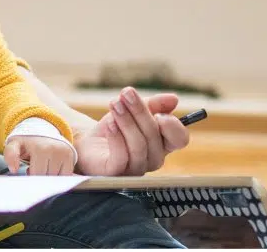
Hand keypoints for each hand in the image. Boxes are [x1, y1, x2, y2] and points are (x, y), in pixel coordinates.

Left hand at [3, 135, 74, 175]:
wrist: (40, 127)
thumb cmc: (26, 140)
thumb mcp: (14, 144)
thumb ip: (10, 154)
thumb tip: (13, 169)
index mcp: (39, 148)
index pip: (36, 175)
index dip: (31, 176)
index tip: (28, 170)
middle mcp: (54, 150)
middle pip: (47, 177)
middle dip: (40, 176)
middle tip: (35, 167)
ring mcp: (64, 152)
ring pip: (57, 178)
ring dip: (49, 176)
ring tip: (43, 166)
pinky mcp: (71, 155)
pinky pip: (66, 175)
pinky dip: (59, 175)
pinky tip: (52, 167)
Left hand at [74, 87, 189, 175]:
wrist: (87, 142)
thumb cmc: (114, 127)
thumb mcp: (132, 110)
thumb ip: (153, 104)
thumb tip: (174, 99)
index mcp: (162, 143)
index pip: (179, 139)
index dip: (173, 126)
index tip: (159, 112)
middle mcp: (152, 158)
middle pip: (154, 136)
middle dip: (139, 111)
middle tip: (126, 94)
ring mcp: (135, 168)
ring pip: (138, 145)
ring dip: (126, 121)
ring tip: (115, 104)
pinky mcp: (115, 173)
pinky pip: (121, 157)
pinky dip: (116, 138)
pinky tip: (110, 124)